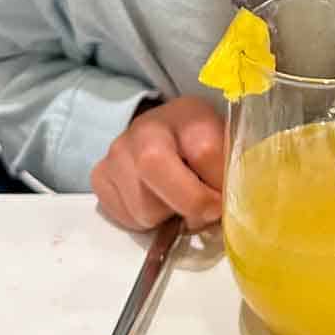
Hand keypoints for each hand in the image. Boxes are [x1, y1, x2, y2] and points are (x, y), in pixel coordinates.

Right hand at [91, 97, 223, 231]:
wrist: (161, 134)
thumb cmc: (199, 146)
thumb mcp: (224, 145)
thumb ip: (232, 169)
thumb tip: (235, 211)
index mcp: (187, 114)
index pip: (205, 151)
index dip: (219, 186)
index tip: (225, 198)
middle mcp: (144, 128)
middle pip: (155, 167)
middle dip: (188, 202)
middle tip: (202, 210)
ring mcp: (116, 152)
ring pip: (143, 207)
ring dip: (167, 216)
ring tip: (175, 200)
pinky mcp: (99, 177)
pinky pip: (125, 217)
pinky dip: (145, 221)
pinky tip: (155, 201)